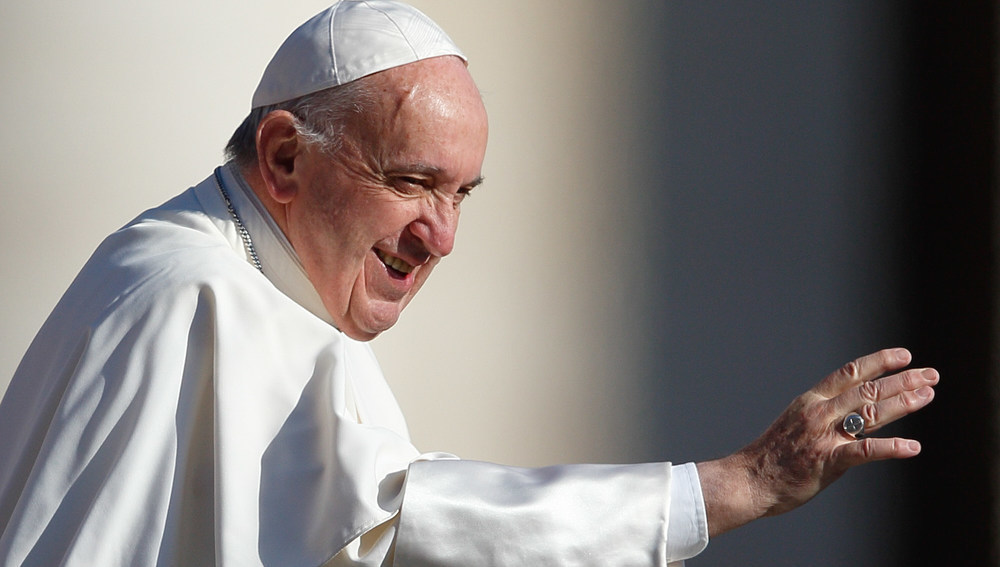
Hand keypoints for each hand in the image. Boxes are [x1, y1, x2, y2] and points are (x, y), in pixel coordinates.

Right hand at [696, 348, 937, 536]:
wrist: (749, 478)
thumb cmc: (772, 455)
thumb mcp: (796, 423)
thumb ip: (825, 416)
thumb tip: (855, 412)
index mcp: (811, 401)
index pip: (850, 372)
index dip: (879, 362)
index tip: (904, 355)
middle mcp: (819, 412)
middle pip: (867, 390)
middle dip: (902, 380)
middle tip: (930, 375)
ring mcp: (823, 436)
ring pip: (870, 414)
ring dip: (903, 403)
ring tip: (927, 396)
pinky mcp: (827, 461)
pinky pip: (864, 451)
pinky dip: (891, 448)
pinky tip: (912, 446)